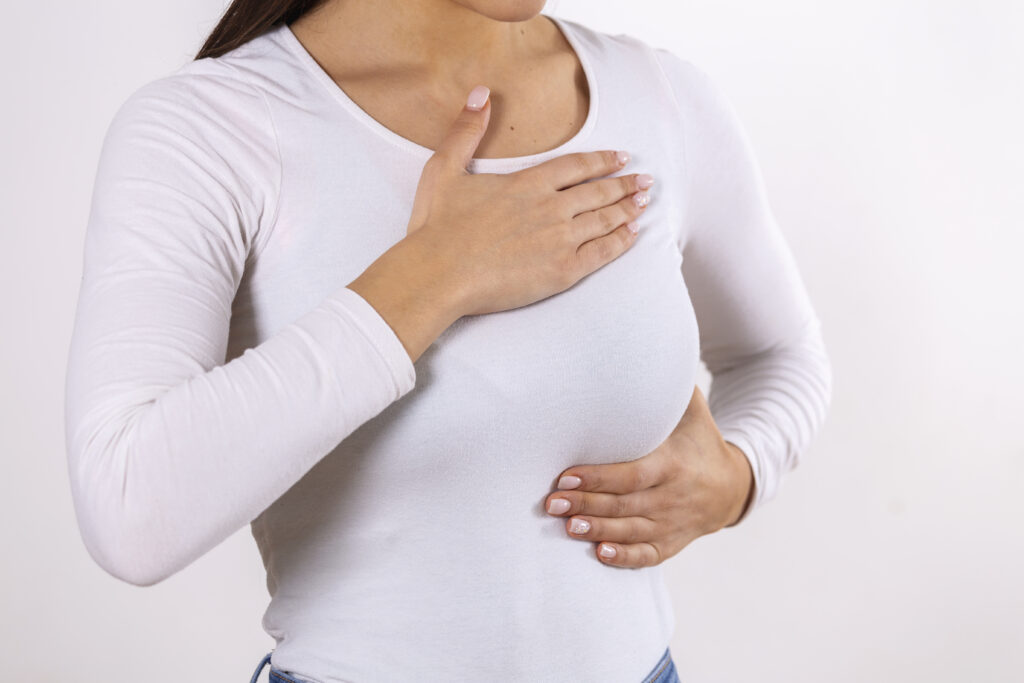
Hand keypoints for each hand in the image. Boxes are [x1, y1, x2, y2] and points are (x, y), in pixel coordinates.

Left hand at [543, 385, 753, 567]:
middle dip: (587, 505)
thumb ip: (667, 386)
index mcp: (674, 464)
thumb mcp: (691, 410)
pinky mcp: (672, 543)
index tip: (565, 476)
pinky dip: (625, 557)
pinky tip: (600, 554)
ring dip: (598, 530)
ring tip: (566, 527)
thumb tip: (642, 343)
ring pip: (632, 531)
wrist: (733, 485)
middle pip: (625, 505)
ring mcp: (673, 524)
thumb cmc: (699, 439)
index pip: (631, 475)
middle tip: (551, 503)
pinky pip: (648, 555)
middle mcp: (673, 497)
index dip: (598, 478)